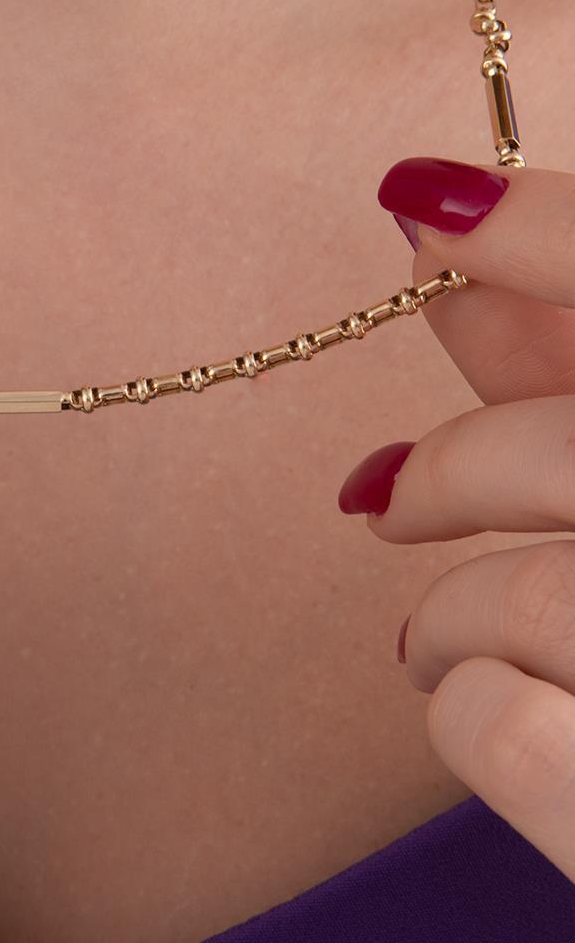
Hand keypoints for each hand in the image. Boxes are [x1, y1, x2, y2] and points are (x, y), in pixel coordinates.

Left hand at [339, 154, 574, 883]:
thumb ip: (570, 357)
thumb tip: (434, 232)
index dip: (544, 229)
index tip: (422, 203)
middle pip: (574, 457)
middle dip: (455, 472)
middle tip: (386, 498)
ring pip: (539, 604)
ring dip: (450, 617)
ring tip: (428, 643)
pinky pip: (513, 740)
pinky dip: (472, 723)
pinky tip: (474, 714)